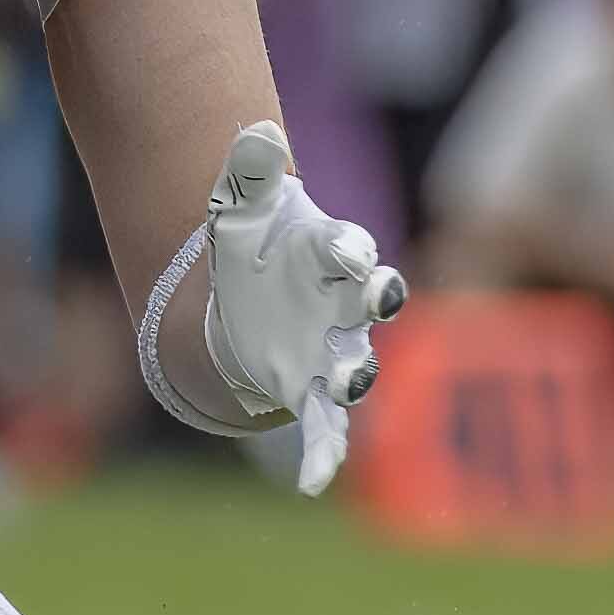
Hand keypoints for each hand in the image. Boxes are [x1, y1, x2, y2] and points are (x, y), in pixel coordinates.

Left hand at [191, 121, 405, 495]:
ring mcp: (333, 351)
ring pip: (354, 366)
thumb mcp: (240, 209)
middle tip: (373, 295)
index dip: (352, 250)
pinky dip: (323, 453)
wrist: (245, 300)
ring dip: (352, 373)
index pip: (351, 250)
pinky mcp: (311, 391)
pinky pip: (325, 426)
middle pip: (368, 304)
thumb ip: (250, 173)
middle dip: (371, 300)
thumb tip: (254, 134)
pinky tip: (314, 479)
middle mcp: (343, 305)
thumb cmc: (256, 248)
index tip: (347, 249)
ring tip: (347, 381)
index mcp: (330, 257)